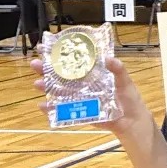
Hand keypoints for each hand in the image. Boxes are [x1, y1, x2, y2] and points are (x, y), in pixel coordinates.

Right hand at [31, 56, 151, 137]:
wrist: (131, 121)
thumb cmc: (128, 99)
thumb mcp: (125, 81)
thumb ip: (118, 70)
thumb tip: (109, 59)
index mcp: (92, 74)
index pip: (73, 61)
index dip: (60, 54)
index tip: (45, 46)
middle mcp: (83, 85)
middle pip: (61, 75)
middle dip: (47, 69)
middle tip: (35, 64)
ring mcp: (79, 98)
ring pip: (59, 91)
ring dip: (47, 87)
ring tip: (37, 83)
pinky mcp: (80, 112)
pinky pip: (63, 111)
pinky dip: (51, 109)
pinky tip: (42, 105)